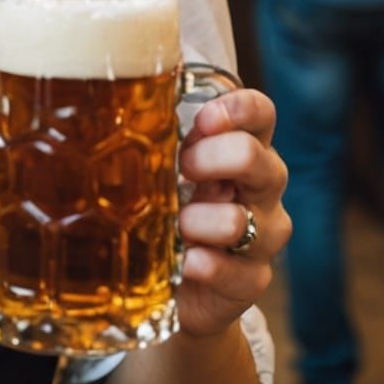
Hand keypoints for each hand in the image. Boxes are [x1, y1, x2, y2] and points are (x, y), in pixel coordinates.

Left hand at [174, 88, 290, 339]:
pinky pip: (239, 273)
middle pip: (255, 158)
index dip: (239, 109)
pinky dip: (208, 266)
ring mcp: (263, 234)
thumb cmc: (165, 206)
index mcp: (243, 147)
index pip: (261, 114)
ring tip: (176, 224)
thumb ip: (156, 139)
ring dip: (201, 220)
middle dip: (209, 159)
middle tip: (181, 169)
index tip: (204, 120)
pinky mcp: (252, 279)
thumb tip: (119, 103)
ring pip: (242, 220)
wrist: (173, 280)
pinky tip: (187, 262)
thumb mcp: (160, 166)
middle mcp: (262, 187)